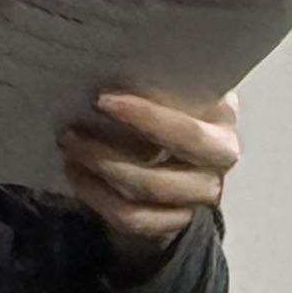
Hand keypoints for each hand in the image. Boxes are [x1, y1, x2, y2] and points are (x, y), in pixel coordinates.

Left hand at [58, 89, 238, 252]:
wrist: (181, 157)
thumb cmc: (169, 110)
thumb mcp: (173, 93)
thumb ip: (156, 84)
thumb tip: (106, 70)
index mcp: (222, 121)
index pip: (187, 130)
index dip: (145, 117)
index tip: (101, 99)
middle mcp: (220, 161)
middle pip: (160, 174)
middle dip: (111, 151)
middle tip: (69, 133)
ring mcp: (202, 196)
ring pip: (145, 192)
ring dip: (99, 170)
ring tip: (69, 150)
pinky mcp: (178, 222)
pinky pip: (133, 217)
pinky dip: (98, 197)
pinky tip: (77, 175)